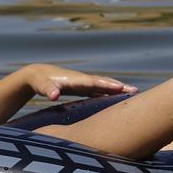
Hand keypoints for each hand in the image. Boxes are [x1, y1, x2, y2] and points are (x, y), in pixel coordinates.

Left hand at [23, 64, 137, 100]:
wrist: (38, 75)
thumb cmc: (40, 81)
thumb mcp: (42, 86)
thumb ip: (49, 90)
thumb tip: (54, 96)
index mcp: (75, 80)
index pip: (94, 82)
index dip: (107, 85)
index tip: (121, 88)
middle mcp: (82, 80)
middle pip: (103, 82)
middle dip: (118, 86)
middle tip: (135, 90)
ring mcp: (83, 83)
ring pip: (103, 85)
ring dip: (117, 89)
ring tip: (133, 93)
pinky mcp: (82, 88)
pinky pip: (99, 90)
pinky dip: (109, 92)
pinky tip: (118, 98)